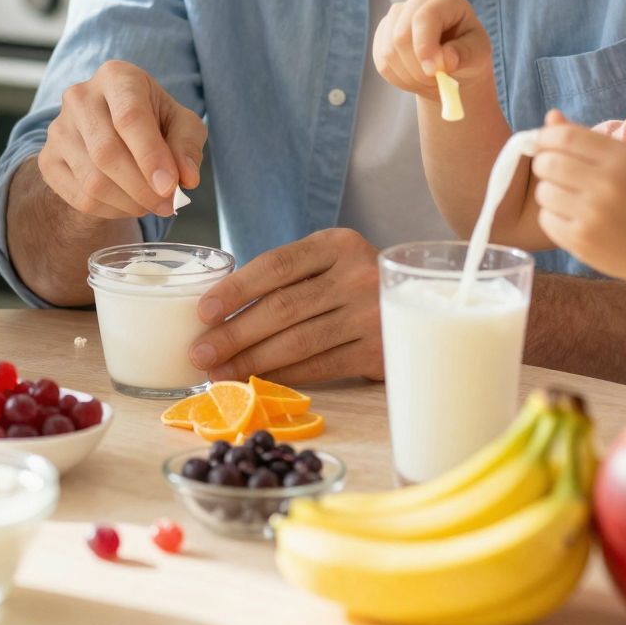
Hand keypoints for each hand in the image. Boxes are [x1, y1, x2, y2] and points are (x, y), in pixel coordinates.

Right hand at [36, 60, 205, 219]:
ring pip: (93, 180)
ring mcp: (58, 129)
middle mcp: (80, 97)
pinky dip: (111, 210)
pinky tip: (128, 203)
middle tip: (168, 204)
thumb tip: (186, 177)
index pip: (129, 117)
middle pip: (107, 152)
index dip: (150, 156)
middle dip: (142, 188)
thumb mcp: (181, 124)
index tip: (171, 187)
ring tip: (152, 204)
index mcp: (116, 77)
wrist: (113, 131)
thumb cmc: (153, 122)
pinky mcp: (48, 160)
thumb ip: (187, 145)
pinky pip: (80, 197)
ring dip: (129, 202)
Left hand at [186, 229, 381, 383]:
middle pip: (283, 307)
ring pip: (298, 341)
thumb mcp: (329, 262)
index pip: (277, 265)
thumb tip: (217, 310)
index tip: (203, 311)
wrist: (425, 306)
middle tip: (199, 353)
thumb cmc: (354, 284)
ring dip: (252, 360)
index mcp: (338, 244)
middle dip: (234, 333)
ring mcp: (372, 314)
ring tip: (218, 372)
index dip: (236, 289)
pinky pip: (319, 366)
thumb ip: (288, 275)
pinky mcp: (379, 351)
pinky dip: (283, 375)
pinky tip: (256, 380)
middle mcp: (358, 275)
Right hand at [371, 0, 491, 99]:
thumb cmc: (470, 52)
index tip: (433, 71)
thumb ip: (465, 54)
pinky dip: (399, 79)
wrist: (454, 62)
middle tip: (436, 83)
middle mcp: (417, 1)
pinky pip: (382, 63)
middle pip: (401, 35)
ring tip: (430, 81)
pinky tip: (416, 79)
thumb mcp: (479, 53)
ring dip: (409, 76)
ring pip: (389, 51)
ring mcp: (396, 16)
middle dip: (417, 67)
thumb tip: (444, 61)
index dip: (424, 46)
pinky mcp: (383, 35)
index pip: (424, 17)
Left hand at [529, 110, 625, 288]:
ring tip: (568, 198)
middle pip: (548, 162)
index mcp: (622, 158)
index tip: (544, 145)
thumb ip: (587, 139)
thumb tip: (550, 117)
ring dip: (549, 193)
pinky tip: (574, 219)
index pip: (564, 136)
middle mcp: (608, 184)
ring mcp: (594, 215)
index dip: (545, 138)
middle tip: (553, 172)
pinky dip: (554, 218)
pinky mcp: (582, 241)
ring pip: (543, 192)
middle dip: (544, 165)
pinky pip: (546, 219)